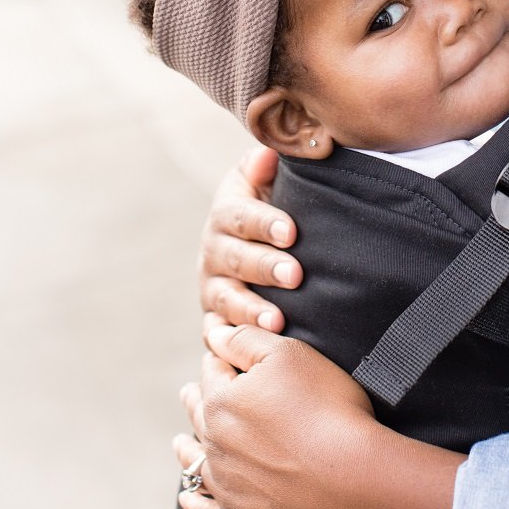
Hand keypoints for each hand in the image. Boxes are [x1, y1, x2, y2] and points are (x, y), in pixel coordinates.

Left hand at [175, 319, 459, 508]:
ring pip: (195, 463)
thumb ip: (245, 340)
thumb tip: (213, 335)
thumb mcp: (289, 354)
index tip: (219, 356)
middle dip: (195, 399)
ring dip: (187, 449)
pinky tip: (188, 499)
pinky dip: (193, 504)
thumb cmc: (327, 406)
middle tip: (189, 392)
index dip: (219, 359)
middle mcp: (215, 443)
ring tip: (180, 442)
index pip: (213, 371)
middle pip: (199, 414)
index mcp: (222, 401)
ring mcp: (226, 485)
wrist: (353, 475)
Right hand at [199, 145, 302, 329]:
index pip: (242, 217)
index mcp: (227, 215)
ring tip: (278, 322)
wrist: (251, 242)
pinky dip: (230, 345)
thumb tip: (266, 154)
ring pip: (227, 300)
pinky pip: (219, 335)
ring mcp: (214, 288)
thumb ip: (263, 166)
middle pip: (237, 259)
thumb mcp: (263, 180)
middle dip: (265, 267)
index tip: (291, 232)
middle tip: (294, 274)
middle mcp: (214, 251)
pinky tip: (248, 353)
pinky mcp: (217, 319)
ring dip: (251, 311)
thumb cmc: (269, 207)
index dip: (266, 223)